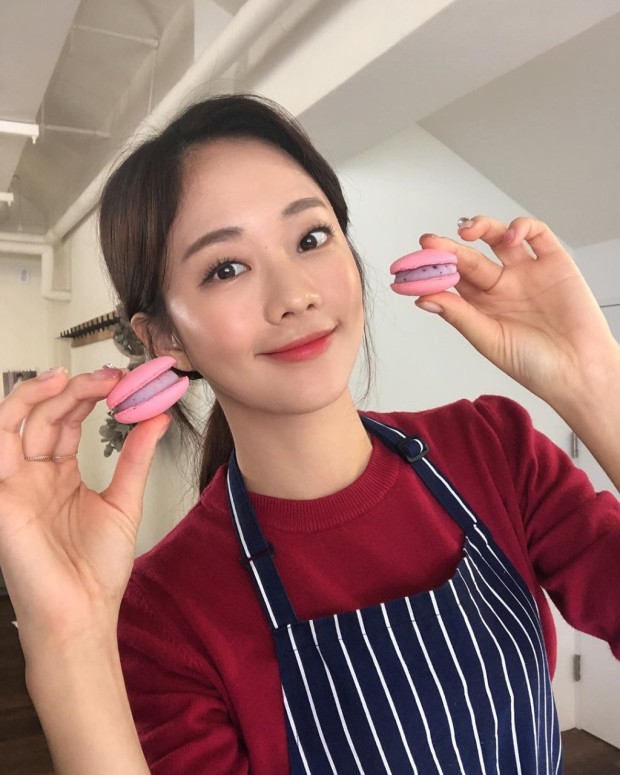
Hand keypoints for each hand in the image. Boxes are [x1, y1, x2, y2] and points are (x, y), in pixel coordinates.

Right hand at [0, 368, 168, 653]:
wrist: (82, 613)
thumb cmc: (97, 568)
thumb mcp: (124, 500)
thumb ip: (136, 457)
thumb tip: (157, 416)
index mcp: (59, 476)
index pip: (66, 421)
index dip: (89, 395)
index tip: (122, 380)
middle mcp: (33, 475)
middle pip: (44, 415)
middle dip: (75, 389)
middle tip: (110, 378)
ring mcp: (14, 484)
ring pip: (13, 421)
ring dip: (39, 393)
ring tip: (70, 377)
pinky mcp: (1, 497)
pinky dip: (11, 414)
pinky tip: (41, 395)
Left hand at [417, 216, 617, 410]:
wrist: (580, 371)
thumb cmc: (535, 365)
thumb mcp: (489, 340)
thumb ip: (458, 315)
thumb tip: (421, 298)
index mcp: (481, 306)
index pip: (451, 280)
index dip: (432, 271)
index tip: (411, 266)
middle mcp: (502, 287)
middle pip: (469, 258)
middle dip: (448, 248)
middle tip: (429, 243)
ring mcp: (527, 273)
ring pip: (498, 238)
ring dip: (480, 228)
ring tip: (467, 231)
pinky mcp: (555, 262)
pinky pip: (536, 235)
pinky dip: (520, 227)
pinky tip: (508, 236)